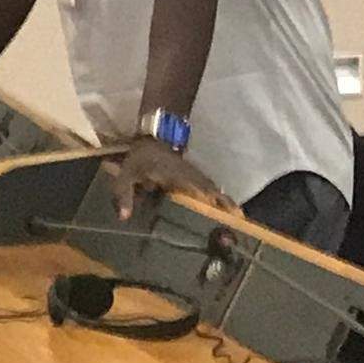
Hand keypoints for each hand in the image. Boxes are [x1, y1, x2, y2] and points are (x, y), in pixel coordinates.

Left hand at [109, 137, 234, 221]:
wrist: (153, 136)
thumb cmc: (142, 156)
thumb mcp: (128, 173)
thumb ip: (124, 194)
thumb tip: (124, 217)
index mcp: (179, 179)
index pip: (202, 193)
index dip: (215, 204)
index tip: (230, 216)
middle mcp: (193, 179)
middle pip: (215, 195)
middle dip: (227, 209)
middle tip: (240, 226)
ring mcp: (197, 177)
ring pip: (215, 193)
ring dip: (226, 206)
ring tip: (238, 224)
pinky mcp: (196, 178)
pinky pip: (211, 191)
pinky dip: (220, 200)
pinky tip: (226, 212)